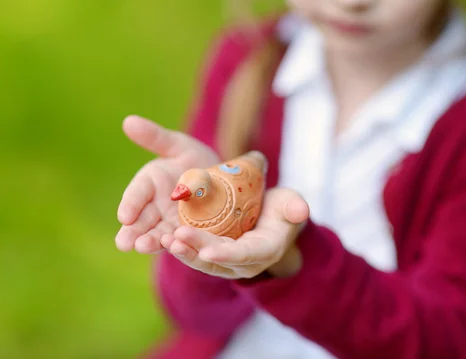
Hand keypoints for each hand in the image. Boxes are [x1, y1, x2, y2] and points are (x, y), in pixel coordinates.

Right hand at [115, 115, 219, 253]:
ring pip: (157, 235)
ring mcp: (169, 223)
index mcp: (149, 183)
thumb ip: (156, 137)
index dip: (130, 204)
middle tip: (124, 244)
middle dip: (133, 231)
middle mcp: (154, 207)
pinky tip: (175, 248)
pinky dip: (177, 246)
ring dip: (150, 242)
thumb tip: (129, 121)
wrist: (221, 179)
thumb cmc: (194, 159)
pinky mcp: (186, 235)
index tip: (124, 216)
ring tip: (144, 248)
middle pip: (141, 220)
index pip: (136, 194)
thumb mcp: (179, 146)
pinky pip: (180, 242)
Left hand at [160, 188, 309, 278]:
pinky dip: (181, 248)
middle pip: (218, 259)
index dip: (227, 254)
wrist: (272, 220)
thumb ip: (295, 206)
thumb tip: (301, 211)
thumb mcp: (291, 203)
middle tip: (177, 238)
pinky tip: (164, 238)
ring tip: (166, 240)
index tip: (208, 251)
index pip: (245, 254)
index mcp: (266, 249)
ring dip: (184, 252)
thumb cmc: (282, 209)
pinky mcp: (214, 256)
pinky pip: (196, 255)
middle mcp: (245, 262)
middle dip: (197, 250)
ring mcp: (228, 261)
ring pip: (203, 261)